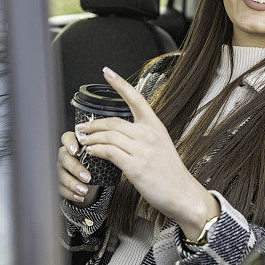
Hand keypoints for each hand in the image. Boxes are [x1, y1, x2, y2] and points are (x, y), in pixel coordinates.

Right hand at [57, 131, 100, 205]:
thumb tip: (112, 149)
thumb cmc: (98, 163)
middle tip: (88, 177)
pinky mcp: (59, 182)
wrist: (94, 180)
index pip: (67, 138)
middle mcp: (65, 154)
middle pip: (63, 157)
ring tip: (85, 191)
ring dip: (73, 184)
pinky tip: (80, 197)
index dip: (70, 143)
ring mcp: (60, 168)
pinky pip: (60, 187)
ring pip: (60, 174)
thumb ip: (103, 150)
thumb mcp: (102, 155)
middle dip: (75, 168)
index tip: (76, 151)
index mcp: (74, 143)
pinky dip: (70, 194)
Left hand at [76, 67, 219, 239]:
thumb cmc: (169, 172)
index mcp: (155, 126)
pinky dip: (96, 150)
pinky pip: (109, 152)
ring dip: (91, 138)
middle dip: (93, 124)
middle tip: (81, 128)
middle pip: (113, 121)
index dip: (120, 83)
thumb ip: (142, 136)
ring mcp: (143, 150)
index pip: (136, 98)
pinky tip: (91, 152)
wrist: (182, 193)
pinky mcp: (135, 166)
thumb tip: (119, 133)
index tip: (107, 71)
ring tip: (83, 142)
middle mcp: (149, 134)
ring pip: (108, 136)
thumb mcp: (160, 145)